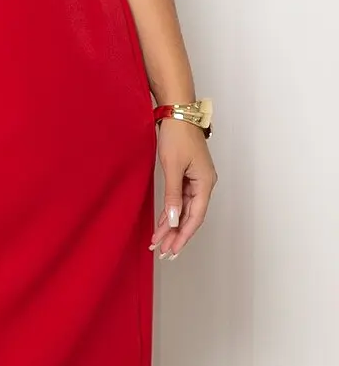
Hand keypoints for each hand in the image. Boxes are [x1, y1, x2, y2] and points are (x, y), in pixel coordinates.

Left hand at [150, 120, 217, 258]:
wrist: (177, 113)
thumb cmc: (177, 135)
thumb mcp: (172, 166)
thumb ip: (173, 195)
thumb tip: (174, 220)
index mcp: (205, 183)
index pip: (196, 217)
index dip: (184, 235)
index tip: (172, 249)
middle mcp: (204, 184)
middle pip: (191, 216)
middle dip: (177, 235)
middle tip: (163, 252)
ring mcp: (196, 180)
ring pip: (184, 209)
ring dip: (172, 225)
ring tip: (159, 243)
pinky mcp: (187, 175)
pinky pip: (180, 199)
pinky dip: (171, 211)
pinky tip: (162, 223)